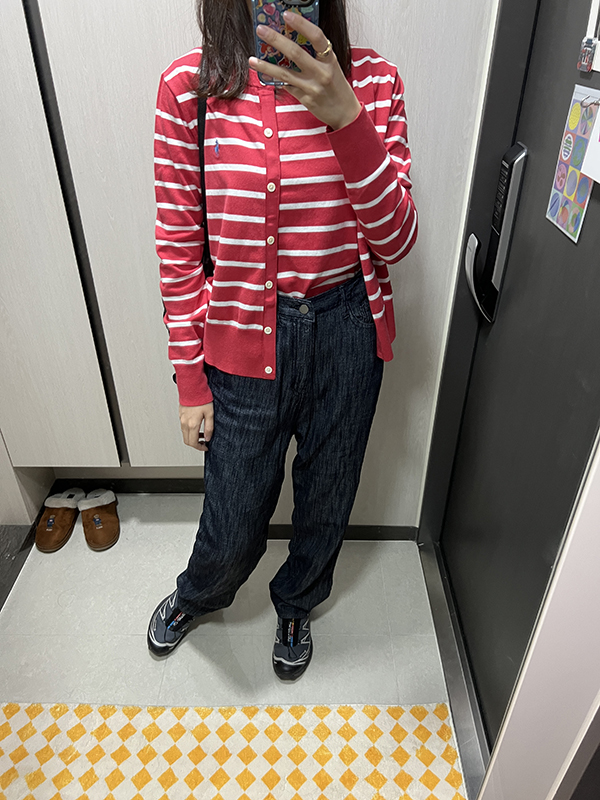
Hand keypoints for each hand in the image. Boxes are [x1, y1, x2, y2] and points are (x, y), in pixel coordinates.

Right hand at [179, 402, 213, 451]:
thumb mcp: (210, 414)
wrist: (192, 388)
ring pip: (184, 434)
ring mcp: (181, 419)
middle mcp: (185, 423)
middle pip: (187, 441)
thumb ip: (209, 428)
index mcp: (192, 424)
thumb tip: (207, 438)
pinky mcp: (180, 415)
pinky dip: (189, 431)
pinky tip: (196, 426)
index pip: (193, 442)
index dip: (200, 448)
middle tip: (204, 442)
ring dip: (192, 437)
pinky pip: (183, 427)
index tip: (205, 447)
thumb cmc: (201, 398)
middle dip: (195, 444)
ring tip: (201, 433)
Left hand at [249, 10, 360, 130]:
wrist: (345, 113)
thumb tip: (295, 40)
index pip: (316, 36)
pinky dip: (275, 80)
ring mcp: (312, 87)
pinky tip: (264, 75)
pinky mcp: (305, 99)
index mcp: (330, 59)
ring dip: (266, 66)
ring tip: (252, 59)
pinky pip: (287, 87)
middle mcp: (321, 72)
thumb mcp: (332, 66)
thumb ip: (317, 55)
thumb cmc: (338, 87)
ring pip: (285, 74)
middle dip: (276, 40)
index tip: (286, 15)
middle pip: (295, 53)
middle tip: (261, 30)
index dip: (301, 24)